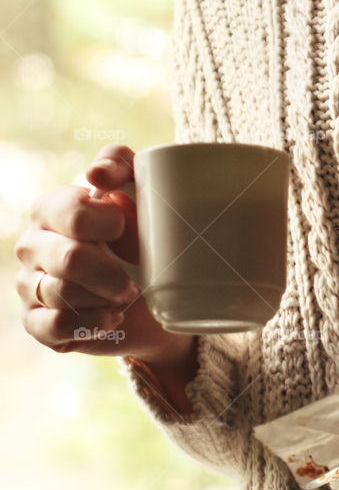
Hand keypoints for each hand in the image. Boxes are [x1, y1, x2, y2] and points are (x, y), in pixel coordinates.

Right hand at [14, 143, 192, 367]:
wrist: (158, 295)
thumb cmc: (145, 236)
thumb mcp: (142, 191)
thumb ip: (120, 164)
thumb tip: (95, 173)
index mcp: (52, 209)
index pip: (73, 214)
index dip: (110, 224)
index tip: (127, 229)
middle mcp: (33, 245)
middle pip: (69, 259)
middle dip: (113, 274)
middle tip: (137, 281)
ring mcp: (29, 284)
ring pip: (62, 294)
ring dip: (106, 299)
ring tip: (127, 297)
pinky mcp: (36, 322)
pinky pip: (53, 326)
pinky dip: (91, 323)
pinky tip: (112, 318)